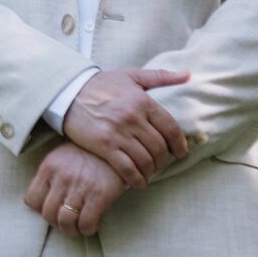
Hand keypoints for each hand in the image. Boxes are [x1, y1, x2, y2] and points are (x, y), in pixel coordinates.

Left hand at [24, 143, 126, 234]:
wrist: (114, 147)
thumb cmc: (86, 155)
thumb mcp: (61, 158)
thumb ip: (51, 177)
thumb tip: (44, 202)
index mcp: (49, 167)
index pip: (31, 200)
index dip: (41, 209)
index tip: (52, 210)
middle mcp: (62, 177)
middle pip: (48, 214)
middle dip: (56, 224)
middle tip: (67, 223)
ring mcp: (80, 186)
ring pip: (65, 222)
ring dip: (71, 230)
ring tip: (78, 227)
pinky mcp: (99, 194)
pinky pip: (86, 223)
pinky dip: (87, 229)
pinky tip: (92, 225)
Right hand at [60, 68, 190, 186]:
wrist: (68, 92)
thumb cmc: (101, 84)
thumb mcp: (131, 75)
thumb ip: (161, 76)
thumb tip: (189, 74)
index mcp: (143, 101)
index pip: (171, 128)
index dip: (179, 144)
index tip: (180, 152)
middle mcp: (133, 118)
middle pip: (160, 148)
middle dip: (165, 160)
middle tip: (162, 164)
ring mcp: (119, 133)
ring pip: (145, 160)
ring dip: (151, 171)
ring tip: (150, 172)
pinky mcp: (104, 146)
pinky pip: (126, 168)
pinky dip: (136, 179)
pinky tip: (138, 182)